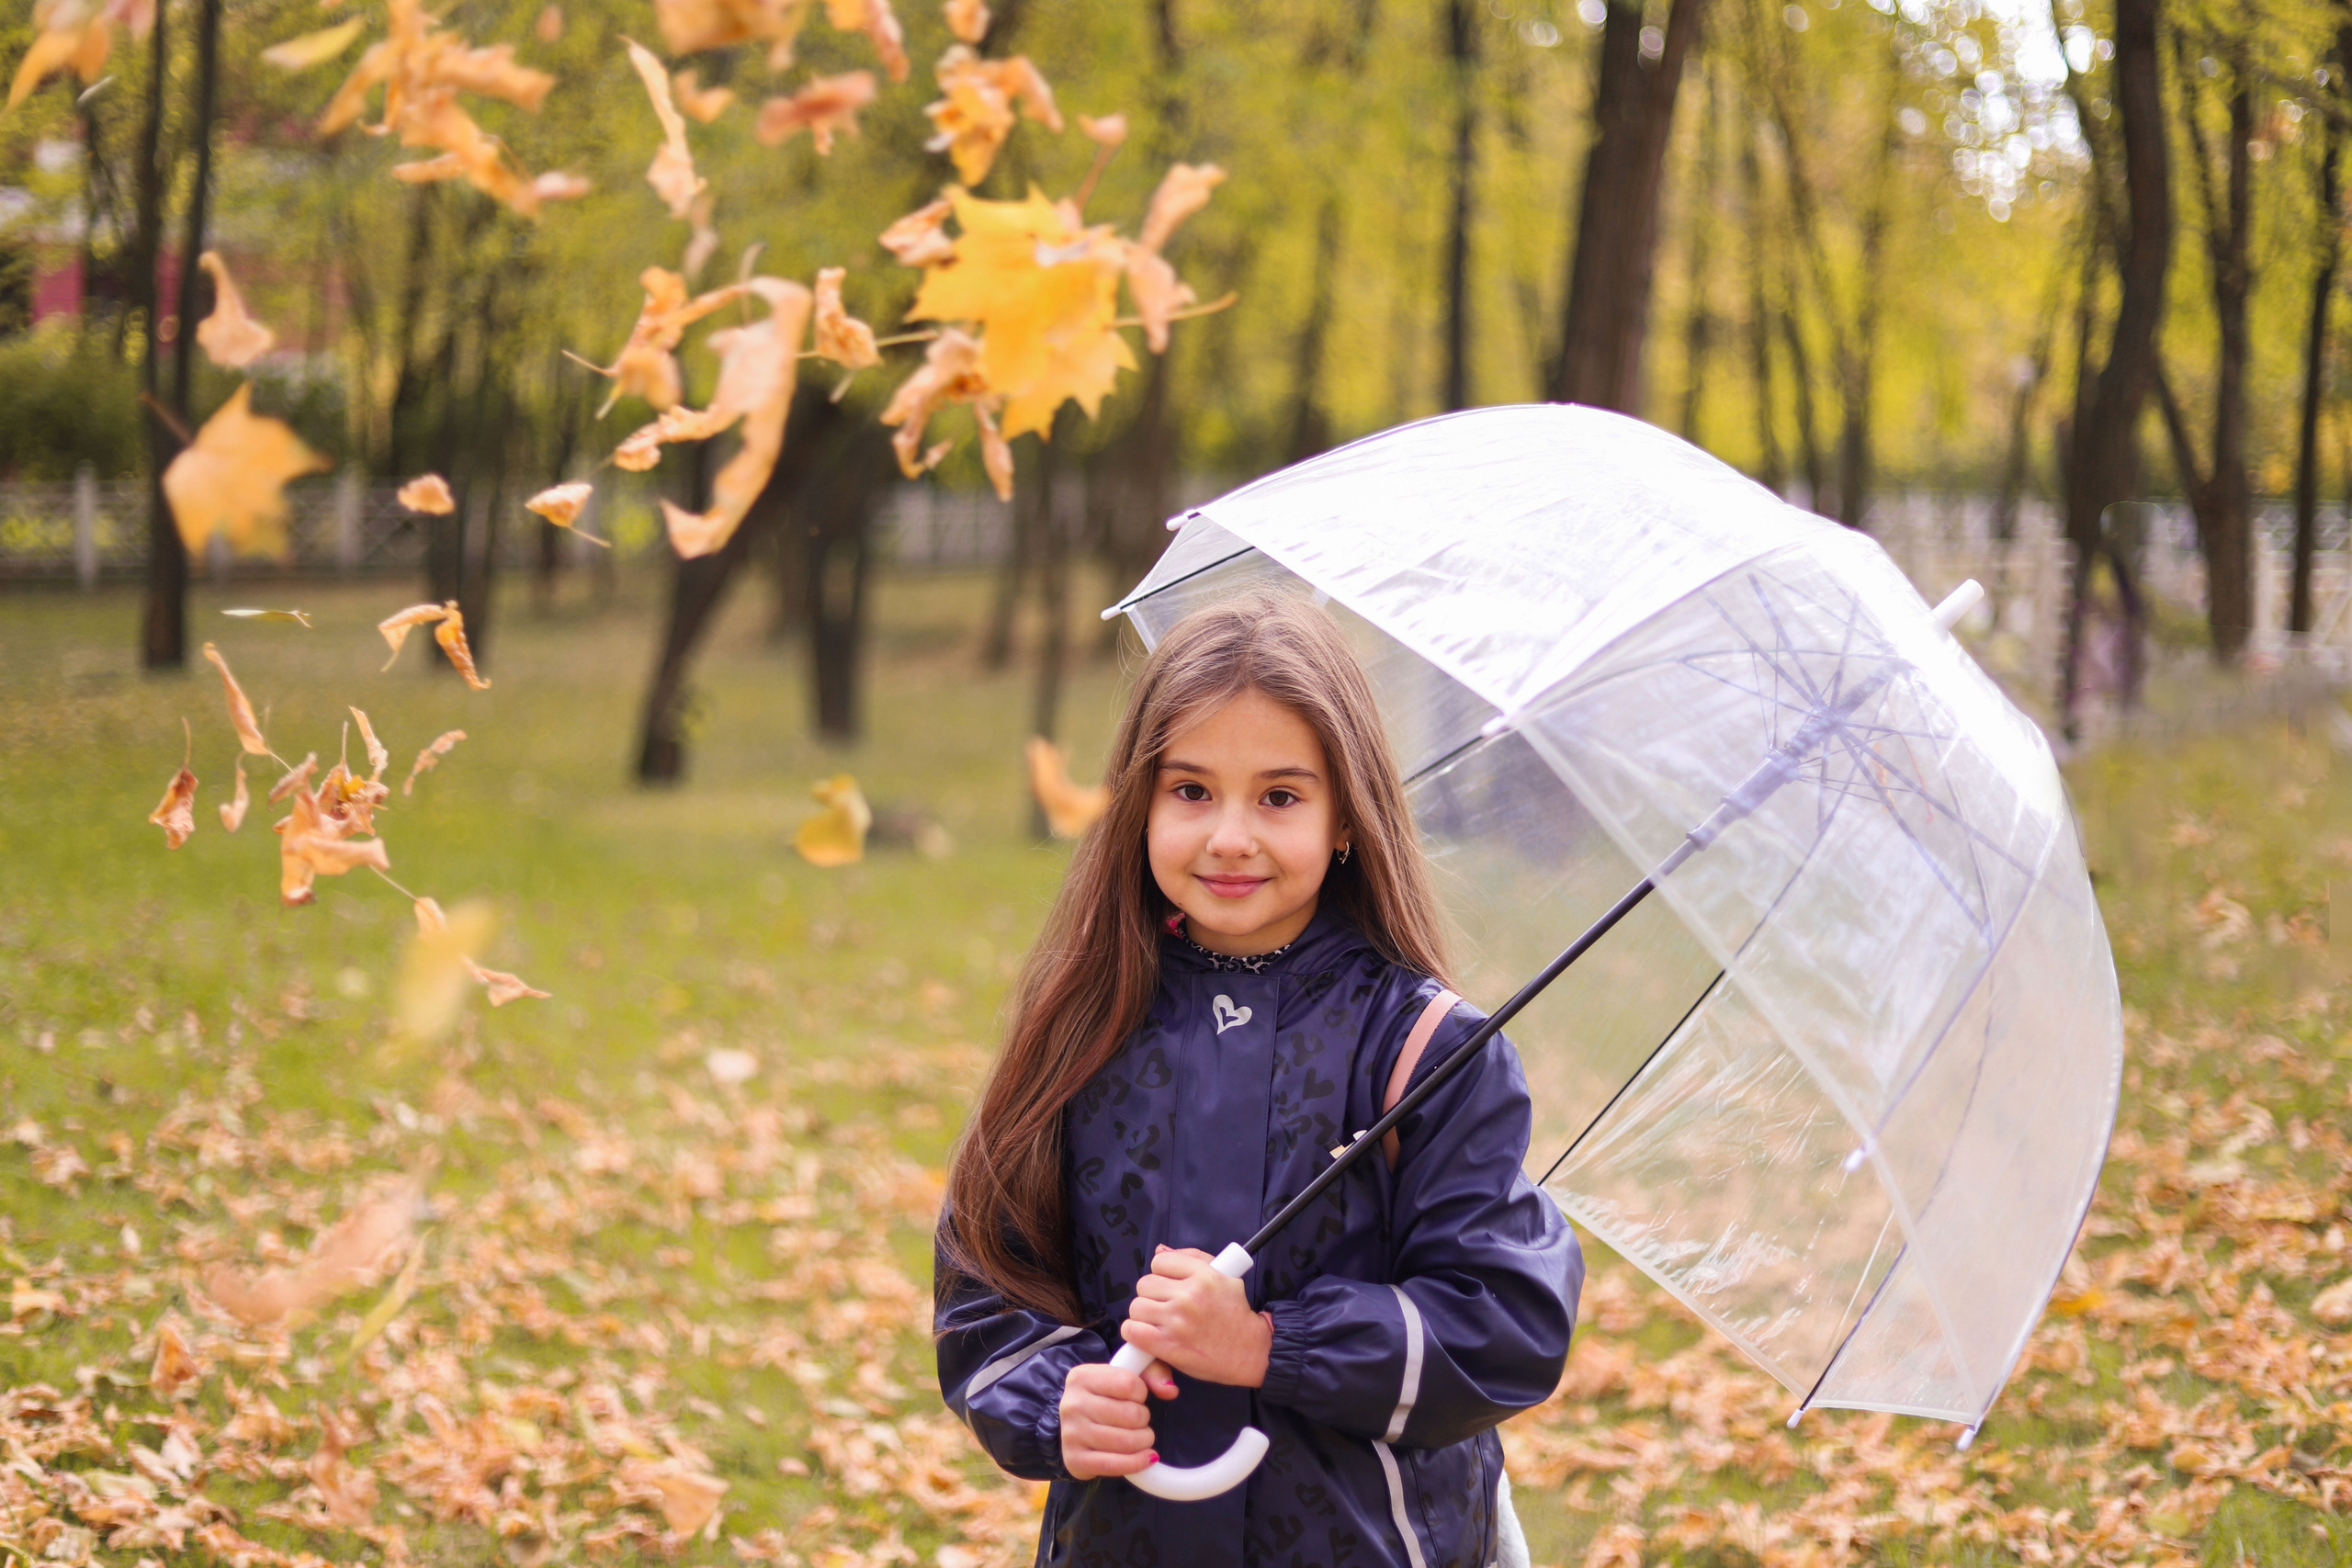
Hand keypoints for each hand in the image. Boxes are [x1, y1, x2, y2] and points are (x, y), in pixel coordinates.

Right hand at [1060, 1359, 1176, 1479]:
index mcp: (1081, 1377)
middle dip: (1144, 1420)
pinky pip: (1115, 1465)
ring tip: (1142, 1437)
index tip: (1136, 1398)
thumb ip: (1154, 1372)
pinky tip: (1147, 1458)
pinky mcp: (1075, 1460)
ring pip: (1125, 1441)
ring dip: (1144, 1441)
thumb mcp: (1128, 1373)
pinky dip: (1137, 1463)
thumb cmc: (1107, 1397)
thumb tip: (1170, 1390)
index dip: (1141, 1393)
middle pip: (1130, 1415)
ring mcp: (1071, 1434)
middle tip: (1140, 1421)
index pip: (1128, 1383)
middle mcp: (1071, 1404)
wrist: (1078, 1426)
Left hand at [1122, 1245, 1273, 1388]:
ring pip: (1137, 1307)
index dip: (1162, 1274)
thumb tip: (1160, 1250)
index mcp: (1203, 1275)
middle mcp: (1189, 1296)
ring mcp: (1177, 1321)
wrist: (1251, 1351)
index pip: (1159, 1262)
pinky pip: (1132, 1331)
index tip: (1170, 1286)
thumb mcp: (1225, 1275)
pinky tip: (1147, 1335)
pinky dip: (1135, 1333)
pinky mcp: (1168, 1346)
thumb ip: (1192, 1257)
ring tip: (1158, 1322)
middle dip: (1152, 1295)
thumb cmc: (1236, 1314)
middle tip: (1165, 1306)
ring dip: (1144, 1315)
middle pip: (1144, 1284)